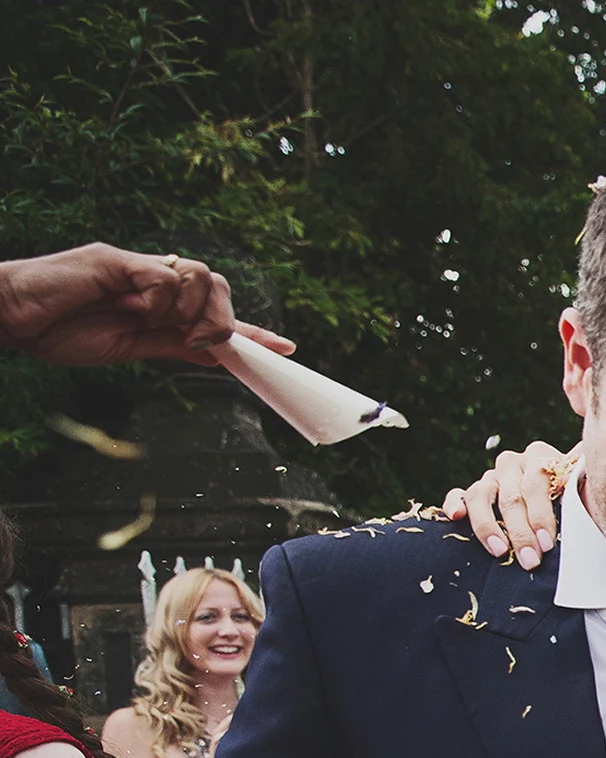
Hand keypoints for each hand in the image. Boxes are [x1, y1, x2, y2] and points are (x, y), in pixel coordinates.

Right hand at [0, 243, 294, 366]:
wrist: (14, 319)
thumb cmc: (62, 331)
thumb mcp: (130, 347)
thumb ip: (173, 346)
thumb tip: (219, 356)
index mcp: (159, 301)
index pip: (215, 308)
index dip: (250, 328)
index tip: (285, 347)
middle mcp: (153, 278)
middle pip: (217, 284)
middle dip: (221, 319)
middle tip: (197, 341)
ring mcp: (136, 266)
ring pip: (199, 275)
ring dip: (191, 310)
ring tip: (155, 322)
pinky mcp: (116, 259)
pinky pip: (163, 275)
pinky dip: (159, 299)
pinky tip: (131, 307)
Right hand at [442, 440, 573, 569]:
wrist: (559, 502)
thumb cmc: (575, 505)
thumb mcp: (584, 496)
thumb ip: (586, 493)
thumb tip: (605, 497)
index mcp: (542, 458)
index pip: (537, 483)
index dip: (541, 514)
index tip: (547, 544)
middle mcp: (514, 463)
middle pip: (512, 496)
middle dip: (521, 532)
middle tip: (530, 561)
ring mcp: (491, 476)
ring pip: (481, 495)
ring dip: (488, 526)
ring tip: (499, 551)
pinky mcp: (472, 491)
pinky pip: (459, 494)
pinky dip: (455, 503)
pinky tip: (456, 517)